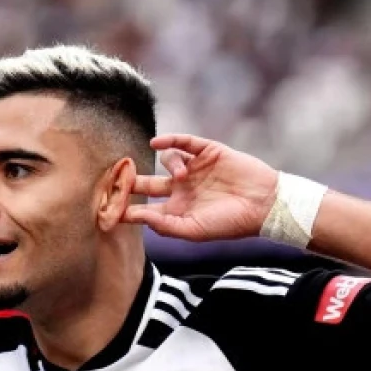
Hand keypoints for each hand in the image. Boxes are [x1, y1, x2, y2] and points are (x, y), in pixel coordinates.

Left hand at [123, 134, 278, 241]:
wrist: (264, 205)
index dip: (126, 207)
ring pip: (167, 160)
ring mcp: (195, 169)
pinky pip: (184, 142)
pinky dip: (169, 140)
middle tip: (115, 177)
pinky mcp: (207, 152)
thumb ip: (165, 225)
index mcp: (177, 210)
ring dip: (169, 165)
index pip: (144, 207)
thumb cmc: (230, 223)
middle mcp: (182, 189)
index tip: (106, 207)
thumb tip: (137, 216)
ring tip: (184, 176)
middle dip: (130, 180)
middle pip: (147, 182)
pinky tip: (156, 142)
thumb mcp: (194, 230)